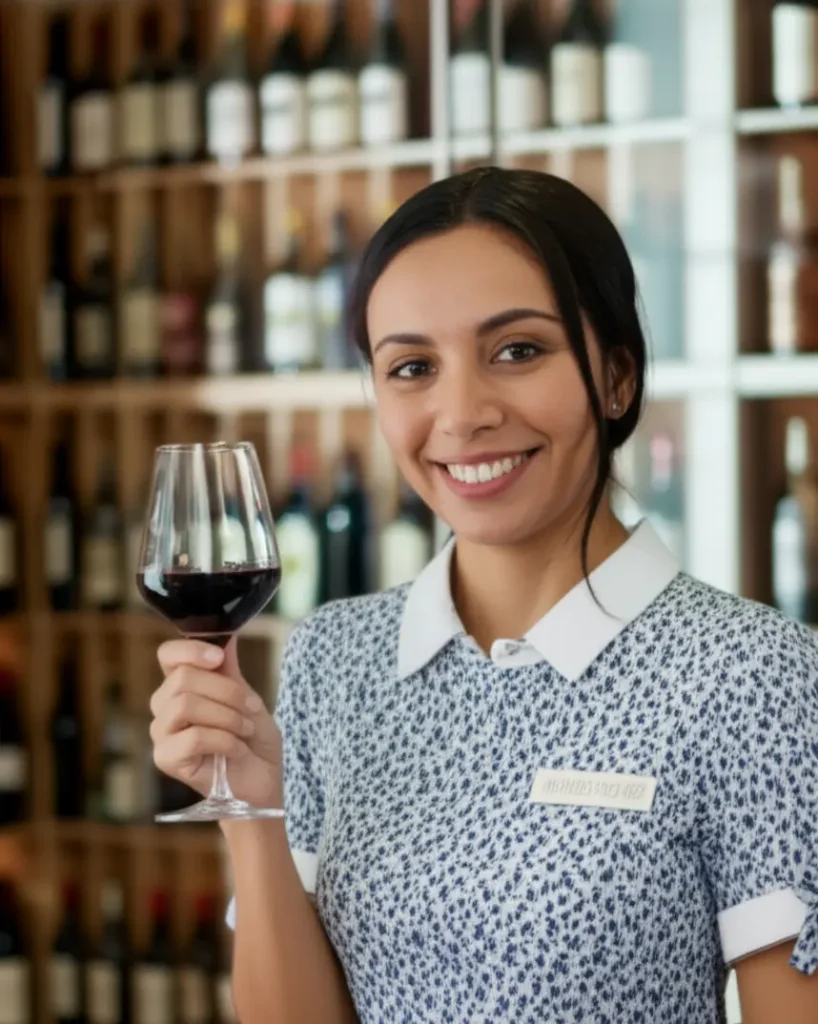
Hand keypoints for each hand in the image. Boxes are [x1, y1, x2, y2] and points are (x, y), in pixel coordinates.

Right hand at [150, 637, 282, 807]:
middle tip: (250, 708)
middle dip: (226, 691)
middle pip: (183, 678)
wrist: (263, 780)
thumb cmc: (254, 740)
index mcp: (182, 686)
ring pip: (185, 705)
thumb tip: (226, 633)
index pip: (168, 654)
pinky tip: (237, 749)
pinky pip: (193, 737)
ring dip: (226, 716)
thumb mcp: (247, 697)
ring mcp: (163, 733)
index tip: (219, 658)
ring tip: (244, 729)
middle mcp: (165, 707)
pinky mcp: (166, 759)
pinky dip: (224, 740)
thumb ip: (229, 670)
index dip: (191, 649)